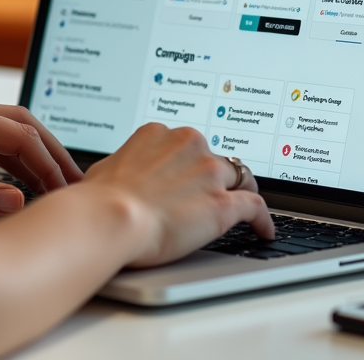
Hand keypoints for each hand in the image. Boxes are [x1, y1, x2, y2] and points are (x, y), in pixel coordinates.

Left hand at [0, 98, 82, 222]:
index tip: (65, 187)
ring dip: (34, 153)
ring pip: (7, 129)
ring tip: (56, 180)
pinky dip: (13, 156)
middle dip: (50, 150)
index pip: (16, 135)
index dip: (45, 162)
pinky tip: (23, 176)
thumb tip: (16, 199)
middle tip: (74, 179)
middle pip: (19, 122)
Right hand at [81, 123, 273, 267]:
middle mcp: (189, 146)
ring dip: (241, 191)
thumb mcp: (105, 168)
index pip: (187, 145)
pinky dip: (262, 218)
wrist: (111, 218)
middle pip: (215, 158)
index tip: (192, 174)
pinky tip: (263, 229)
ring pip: (240, 177)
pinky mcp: (223, 203)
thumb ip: (123, 166)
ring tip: (245, 205)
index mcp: (160, 134)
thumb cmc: (100, 199)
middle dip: (216, 176)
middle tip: (214, 193)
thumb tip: (120, 175)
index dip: (191, 163)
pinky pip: (254, 206)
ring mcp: (209, 173)